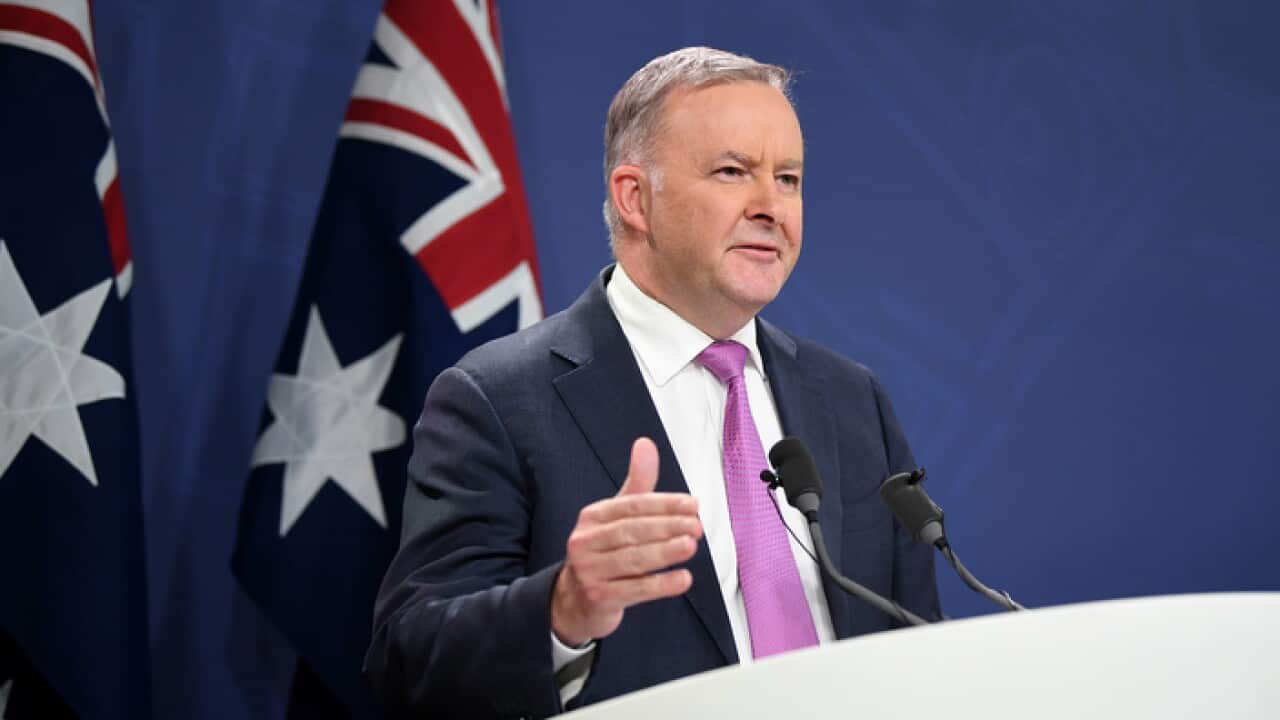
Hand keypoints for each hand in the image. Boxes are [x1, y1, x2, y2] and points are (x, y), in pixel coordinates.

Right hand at [550, 437, 701, 646]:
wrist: (575, 600)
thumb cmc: (604, 553)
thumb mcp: (617, 517)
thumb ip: (637, 484)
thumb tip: (645, 443)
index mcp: (592, 517)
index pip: (632, 506)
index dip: (664, 504)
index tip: (692, 505)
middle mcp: (585, 541)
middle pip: (631, 531)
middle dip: (667, 527)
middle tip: (696, 526)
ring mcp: (589, 571)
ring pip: (632, 559)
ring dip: (665, 552)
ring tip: (691, 546)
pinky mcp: (598, 598)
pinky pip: (634, 590)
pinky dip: (660, 585)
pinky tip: (683, 579)